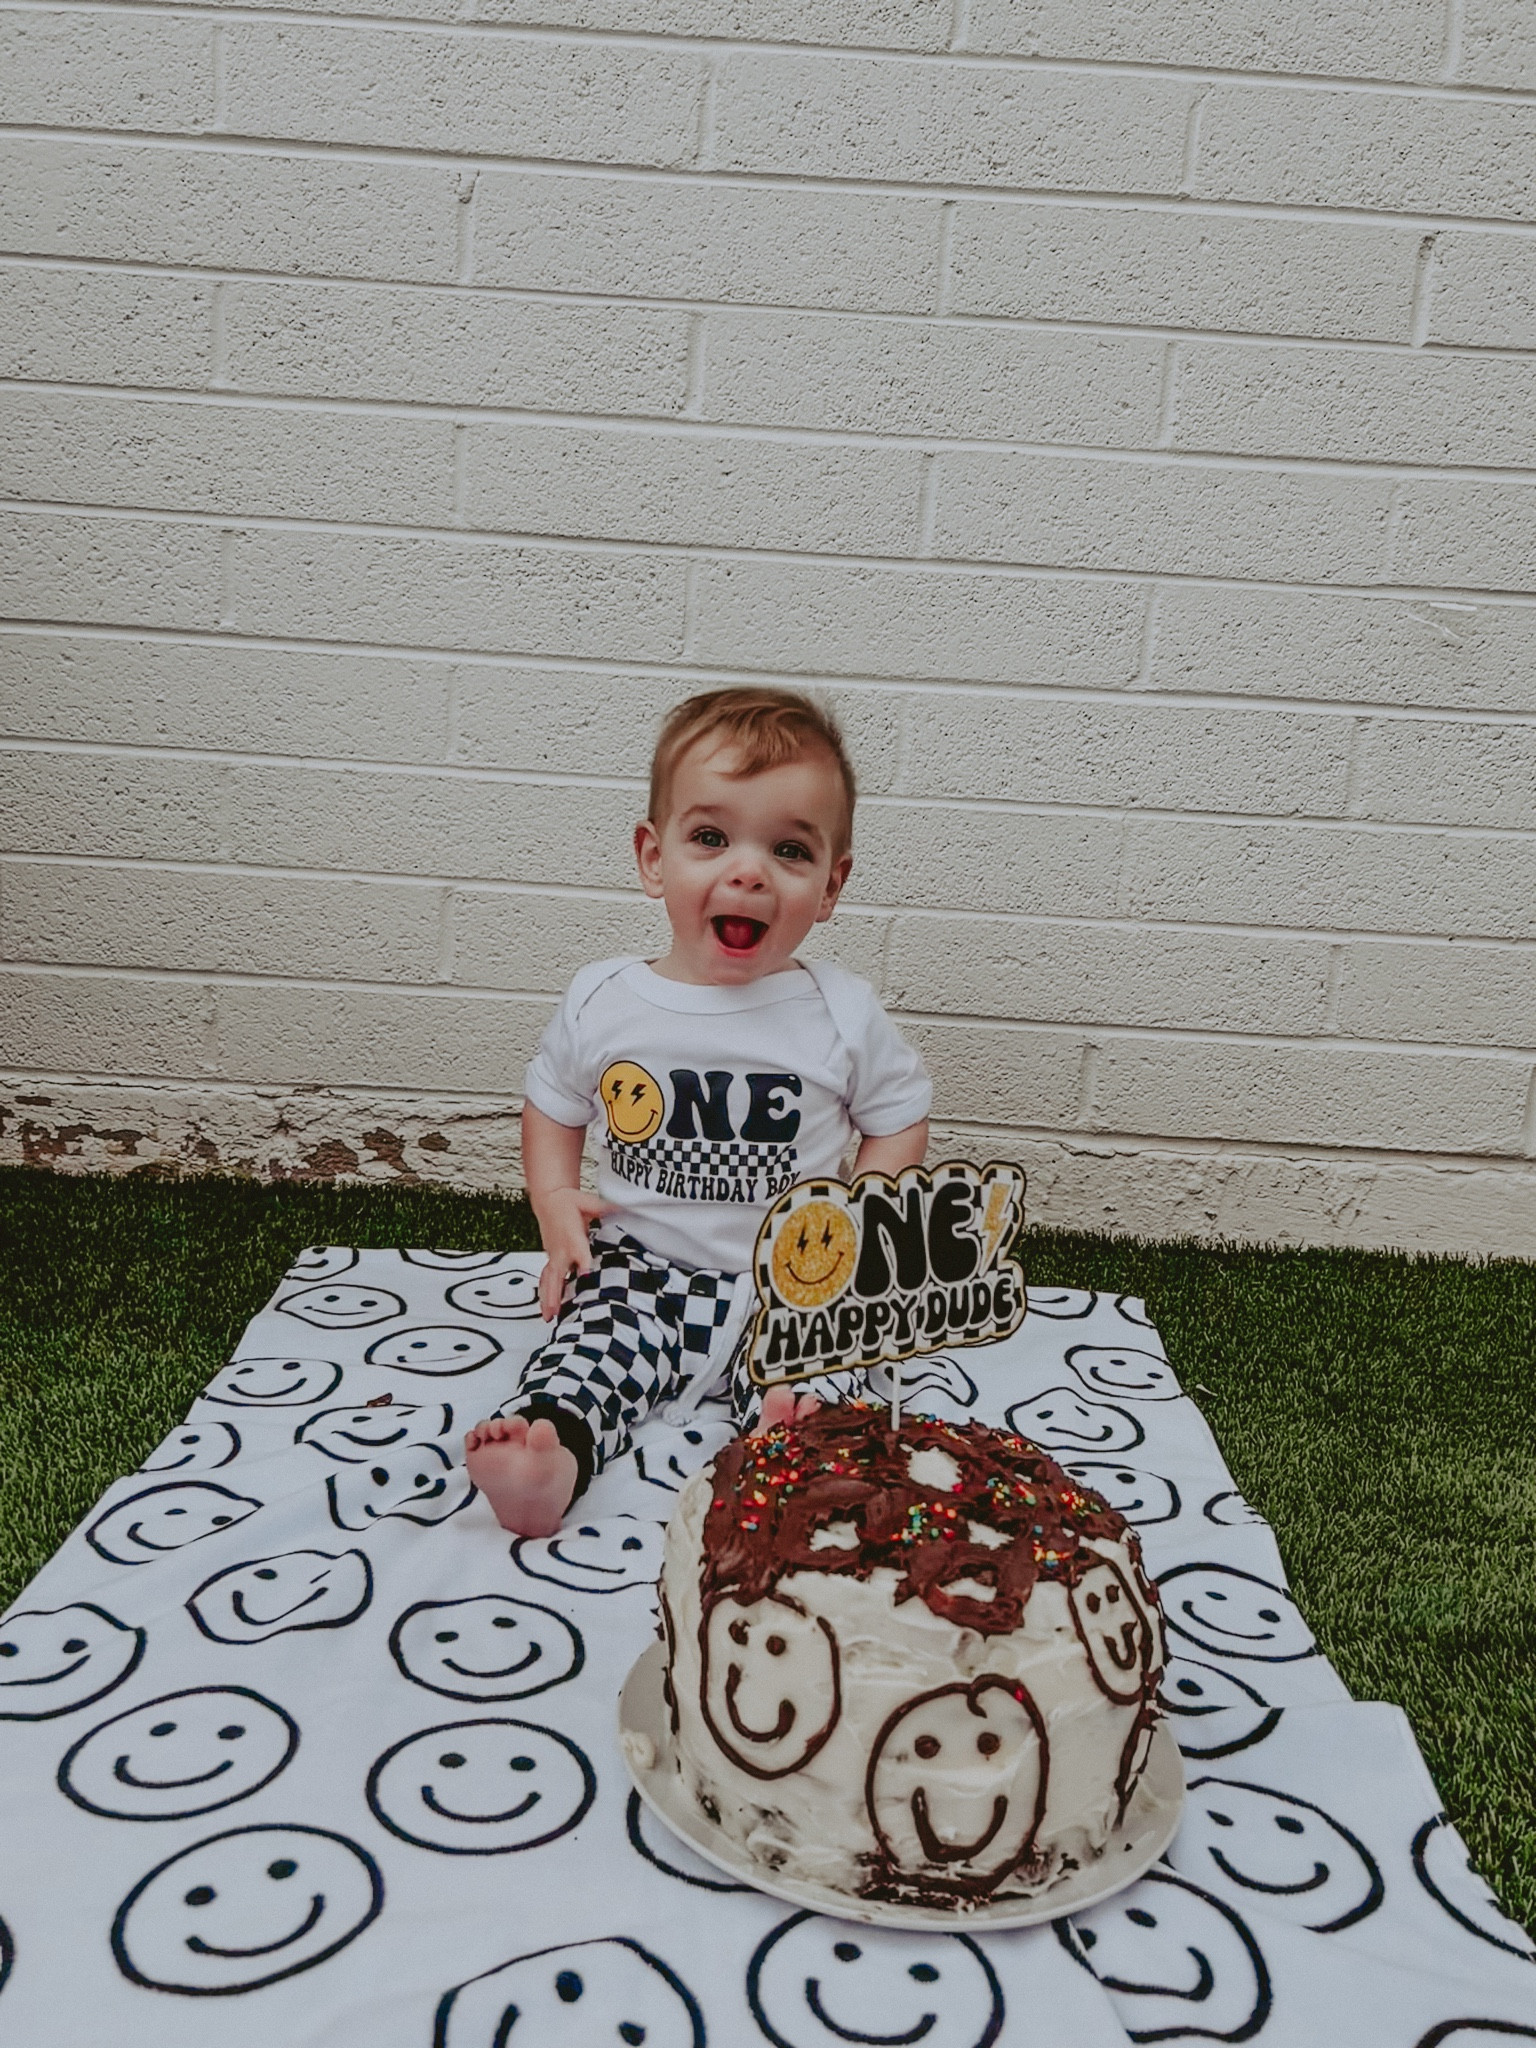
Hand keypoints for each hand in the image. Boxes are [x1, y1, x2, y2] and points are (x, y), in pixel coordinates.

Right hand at [532, 1187, 612, 1317]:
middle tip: (558, 1311)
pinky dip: (545, 1295)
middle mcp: (561, 1249)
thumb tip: (624, 1207)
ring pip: (549, 1280)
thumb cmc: (569, 1202)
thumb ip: (606, 1209)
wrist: (549, 1199)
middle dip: (557, 1293)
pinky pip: (546, 1279)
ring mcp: (554, 1256)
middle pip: (558, 1274)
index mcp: (572, 1236)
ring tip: (550, 1317)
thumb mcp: (589, 1202)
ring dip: (549, 1299)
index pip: (578, 1252)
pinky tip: (547, 1310)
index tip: (586, 1276)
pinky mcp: (551, 1259)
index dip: (582, 1264)